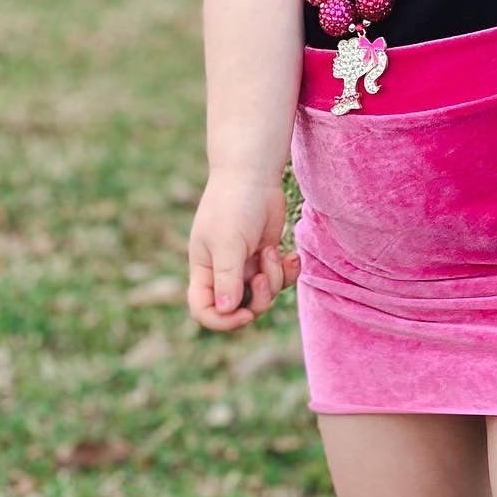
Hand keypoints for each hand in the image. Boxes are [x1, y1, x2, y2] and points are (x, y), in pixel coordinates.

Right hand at [187, 171, 302, 329]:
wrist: (253, 174)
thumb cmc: (233, 205)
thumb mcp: (228, 243)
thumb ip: (227, 278)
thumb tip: (225, 310)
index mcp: (205, 270)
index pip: (204, 310)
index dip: (222, 321)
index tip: (244, 313)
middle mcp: (223, 270)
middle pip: (240, 307)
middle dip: (259, 298)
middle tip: (264, 275)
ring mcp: (245, 263)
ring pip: (264, 293)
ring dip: (274, 279)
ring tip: (272, 252)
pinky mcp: (266, 254)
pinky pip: (280, 278)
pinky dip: (288, 271)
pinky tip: (292, 254)